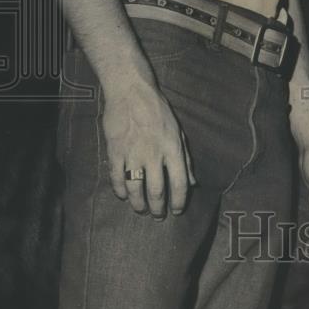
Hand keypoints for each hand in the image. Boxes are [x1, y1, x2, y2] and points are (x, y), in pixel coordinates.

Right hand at [101, 73, 195, 218]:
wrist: (131, 92)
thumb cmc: (158, 111)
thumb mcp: (178, 132)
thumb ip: (185, 158)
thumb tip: (193, 182)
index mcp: (173, 149)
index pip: (179, 183)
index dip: (179, 201)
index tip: (177, 211)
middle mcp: (154, 154)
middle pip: (156, 191)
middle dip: (158, 208)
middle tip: (158, 215)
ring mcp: (133, 154)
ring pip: (135, 189)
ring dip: (138, 204)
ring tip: (141, 210)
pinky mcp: (115, 152)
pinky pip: (117, 178)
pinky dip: (120, 191)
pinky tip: (124, 196)